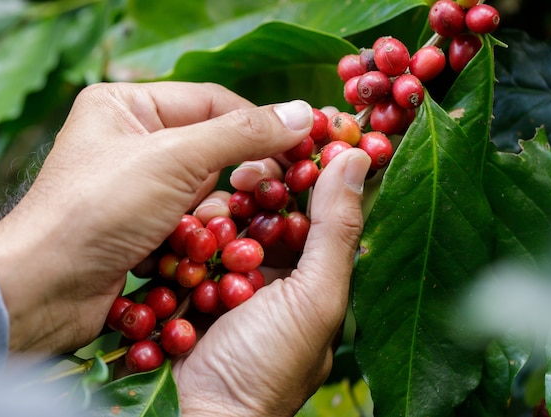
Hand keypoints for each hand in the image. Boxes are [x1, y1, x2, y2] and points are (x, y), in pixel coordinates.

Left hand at [0, 82, 313, 355]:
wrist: (44, 290)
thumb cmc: (98, 209)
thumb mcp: (173, 159)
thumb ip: (241, 134)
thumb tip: (303, 114)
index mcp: (128, 105)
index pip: (214, 102)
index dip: (260, 123)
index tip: (305, 144)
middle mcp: (132, 141)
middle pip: (212, 148)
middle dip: (238, 175)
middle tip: (279, 192)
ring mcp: (136, 186)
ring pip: (204, 191)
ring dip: (217, 214)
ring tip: (219, 229)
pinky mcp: (141, 226)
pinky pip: (189, 222)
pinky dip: (201, 236)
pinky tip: (201, 251)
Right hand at [173, 148, 369, 416]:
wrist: (204, 415)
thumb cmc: (270, 363)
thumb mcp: (315, 298)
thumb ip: (335, 230)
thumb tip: (357, 157)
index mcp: (315, 272)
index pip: (319, 205)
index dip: (315, 166)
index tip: (307, 126)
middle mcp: (278, 270)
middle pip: (272, 206)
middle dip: (264, 178)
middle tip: (251, 162)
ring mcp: (235, 276)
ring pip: (233, 217)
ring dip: (227, 200)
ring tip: (222, 189)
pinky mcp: (197, 280)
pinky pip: (200, 239)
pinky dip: (197, 225)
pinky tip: (193, 214)